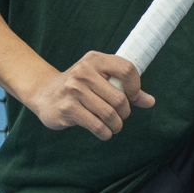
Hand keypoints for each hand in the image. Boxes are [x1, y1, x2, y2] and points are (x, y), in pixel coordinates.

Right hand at [23, 51, 152, 140]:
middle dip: (125, 113)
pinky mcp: (68, 108)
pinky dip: (105, 133)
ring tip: (113, 126)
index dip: (136, 87)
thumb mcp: (100, 79)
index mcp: (95, 59)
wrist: (44, 93)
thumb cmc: (79, 87)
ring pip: (109, 114)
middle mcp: (83, 72)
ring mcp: (74, 90)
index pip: (126, 69)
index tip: (133, 97)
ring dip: (116, 125)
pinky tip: (104, 132)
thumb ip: (125, 88)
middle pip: (120, 98)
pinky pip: (97, 126)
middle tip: (120, 116)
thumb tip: (150, 101)